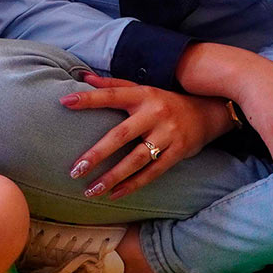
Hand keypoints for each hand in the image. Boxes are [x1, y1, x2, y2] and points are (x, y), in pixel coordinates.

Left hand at [61, 74, 227, 199]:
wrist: (208, 112)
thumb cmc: (165, 102)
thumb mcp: (143, 89)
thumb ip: (114, 85)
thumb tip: (83, 78)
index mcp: (142, 95)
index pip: (112, 95)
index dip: (89, 98)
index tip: (65, 102)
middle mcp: (154, 113)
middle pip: (121, 134)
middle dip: (97, 154)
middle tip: (75, 170)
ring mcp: (167, 134)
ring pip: (136, 159)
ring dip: (113, 176)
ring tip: (91, 190)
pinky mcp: (178, 152)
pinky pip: (153, 172)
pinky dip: (133, 185)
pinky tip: (115, 194)